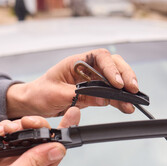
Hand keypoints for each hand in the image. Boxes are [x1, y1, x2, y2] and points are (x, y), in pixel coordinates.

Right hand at [0, 107, 80, 165]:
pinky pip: (5, 136)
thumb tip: (58, 150)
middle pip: (40, 141)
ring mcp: (7, 160)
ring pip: (23, 135)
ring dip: (17, 127)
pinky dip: (2, 129)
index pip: (55, 153)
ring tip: (6, 130)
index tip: (72, 116)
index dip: (64, 134)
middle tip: (26, 122)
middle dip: (37, 126)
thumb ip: (32, 165)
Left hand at [6, 49, 138, 118]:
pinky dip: (118, 100)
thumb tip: (102, 98)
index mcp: (76, 62)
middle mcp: (86, 69)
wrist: (33, 104)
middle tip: (133, 89)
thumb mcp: (56, 94)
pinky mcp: (93, 93)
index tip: (116, 83)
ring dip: (125, 90)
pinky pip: (109, 94)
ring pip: (114, 80)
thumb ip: (79, 95)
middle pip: (112, 65)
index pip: (99, 58)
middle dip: (125, 76)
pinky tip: (126, 106)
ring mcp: (91, 81)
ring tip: (133, 101)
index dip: (111, 68)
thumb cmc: (40, 93)